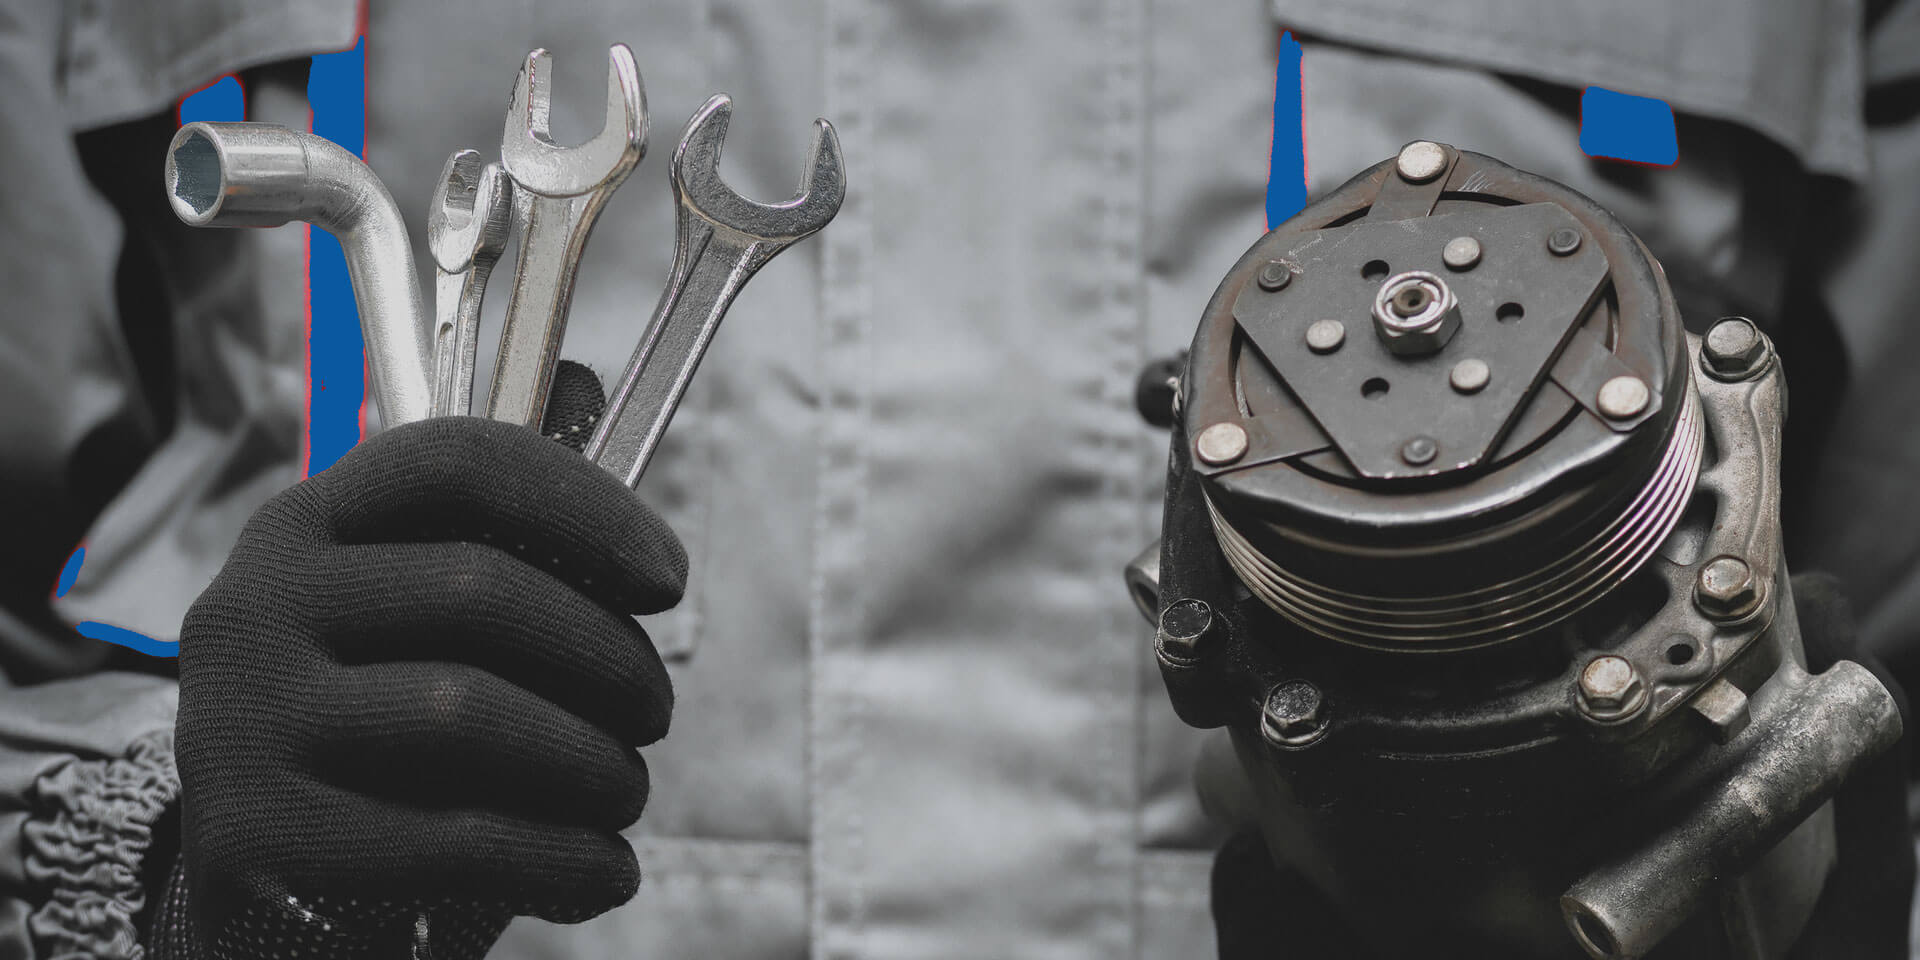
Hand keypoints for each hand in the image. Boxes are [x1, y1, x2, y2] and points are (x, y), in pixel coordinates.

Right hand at [162, 398, 682, 957]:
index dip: (584, 504)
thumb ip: (494, 519)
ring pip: (471, 711)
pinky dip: (563, 856)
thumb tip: (583, 381)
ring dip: (592, 762)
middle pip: (481, 588)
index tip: (668, 577)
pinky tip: (603, 869)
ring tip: (625, 791)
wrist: (259, 889)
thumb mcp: (414, 616)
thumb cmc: (377, 730)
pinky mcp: (257, 835)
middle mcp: (256, 606)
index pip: (455, 460)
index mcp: (307, 527)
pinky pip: (455, 835)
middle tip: (655, 712)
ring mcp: (242, 720)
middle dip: (608, 657)